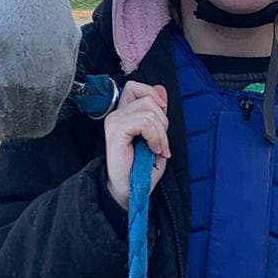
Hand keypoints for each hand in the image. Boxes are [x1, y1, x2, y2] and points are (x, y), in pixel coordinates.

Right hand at [104, 81, 169, 211]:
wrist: (130, 190)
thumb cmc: (141, 167)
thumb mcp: (156, 135)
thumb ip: (158, 112)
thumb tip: (161, 89)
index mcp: (124, 113)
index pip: (137, 87)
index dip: (153, 96)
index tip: (162, 117)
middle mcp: (116, 114)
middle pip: (147, 98)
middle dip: (162, 120)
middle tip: (161, 142)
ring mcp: (114, 121)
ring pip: (149, 111)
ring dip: (161, 133)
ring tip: (158, 148)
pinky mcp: (116, 131)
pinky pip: (144, 122)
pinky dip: (155, 136)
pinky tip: (153, 149)